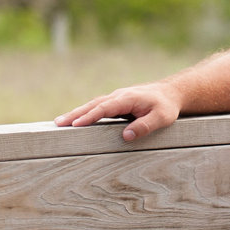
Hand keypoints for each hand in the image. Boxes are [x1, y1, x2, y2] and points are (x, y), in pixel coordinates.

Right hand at [54, 82, 181, 141]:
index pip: (105, 108)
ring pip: (93, 105)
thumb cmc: (166, 106)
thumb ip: (145, 126)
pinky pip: (98, 107)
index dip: (90, 116)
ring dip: (77, 113)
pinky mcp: (117, 103)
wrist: (171, 93)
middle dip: (75, 114)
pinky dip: (85, 112)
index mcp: (127, 98)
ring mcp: (116, 98)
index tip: (76, 124)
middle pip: (93, 105)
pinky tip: (75, 120)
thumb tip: (126, 135)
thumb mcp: (162, 118)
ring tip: (60, 122)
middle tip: (58, 123)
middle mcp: (119, 96)